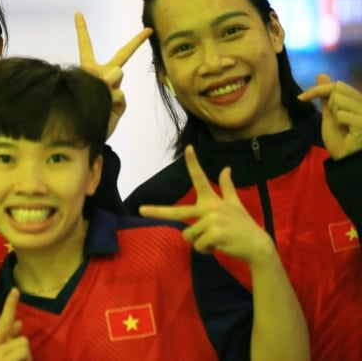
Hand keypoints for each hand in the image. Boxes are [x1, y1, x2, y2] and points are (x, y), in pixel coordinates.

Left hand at [74, 12, 152, 137]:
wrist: (83, 134)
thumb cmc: (75, 109)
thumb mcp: (82, 88)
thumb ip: (98, 77)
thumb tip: (116, 75)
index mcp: (88, 68)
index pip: (86, 46)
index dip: (82, 30)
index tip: (78, 13)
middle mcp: (103, 75)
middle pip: (121, 55)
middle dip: (135, 43)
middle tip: (148, 30)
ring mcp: (114, 87)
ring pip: (116, 74)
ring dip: (106, 84)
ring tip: (98, 97)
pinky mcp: (121, 101)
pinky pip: (118, 94)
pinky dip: (111, 101)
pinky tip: (105, 110)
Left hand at [138, 145, 273, 265]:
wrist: (258, 246)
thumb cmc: (244, 225)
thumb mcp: (235, 204)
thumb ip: (228, 187)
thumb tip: (227, 168)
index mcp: (212, 200)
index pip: (201, 179)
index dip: (194, 163)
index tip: (188, 148)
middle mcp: (210, 207)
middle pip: (177, 211)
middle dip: (157, 211)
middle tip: (141, 210)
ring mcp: (212, 220)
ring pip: (189, 237)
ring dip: (200, 243)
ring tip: (216, 240)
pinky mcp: (214, 234)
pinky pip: (198, 246)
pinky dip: (206, 251)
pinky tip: (219, 247)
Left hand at [297, 73, 361, 159]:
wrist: (346, 158)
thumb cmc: (340, 138)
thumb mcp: (329, 115)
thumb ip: (326, 97)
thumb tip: (322, 75)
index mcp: (358, 100)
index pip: (336, 85)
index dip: (317, 90)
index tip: (300, 98)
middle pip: (337, 90)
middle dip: (329, 106)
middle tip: (336, 121)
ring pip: (339, 100)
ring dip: (335, 115)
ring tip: (344, 126)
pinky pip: (342, 114)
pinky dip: (339, 122)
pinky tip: (347, 131)